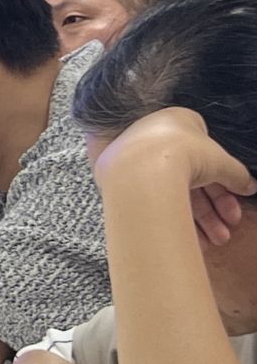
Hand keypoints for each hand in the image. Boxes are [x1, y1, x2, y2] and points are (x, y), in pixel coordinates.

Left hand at [96, 108, 256, 246]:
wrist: (138, 167)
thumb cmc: (185, 153)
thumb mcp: (221, 162)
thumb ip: (236, 173)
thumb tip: (248, 186)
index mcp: (176, 122)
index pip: (207, 156)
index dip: (224, 184)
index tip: (234, 205)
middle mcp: (153, 139)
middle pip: (191, 178)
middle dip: (213, 210)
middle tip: (225, 233)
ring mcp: (134, 159)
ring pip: (172, 191)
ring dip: (199, 220)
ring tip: (215, 241)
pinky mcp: (119, 179)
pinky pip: (152, 200)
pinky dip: (172, 219)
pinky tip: (190, 239)